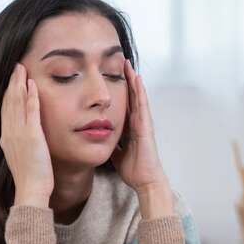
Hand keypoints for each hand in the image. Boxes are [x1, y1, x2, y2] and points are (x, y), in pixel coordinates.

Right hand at [0, 63, 53, 207]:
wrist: (31, 191)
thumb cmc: (30, 178)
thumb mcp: (21, 157)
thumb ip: (20, 144)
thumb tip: (24, 138)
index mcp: (6, 138)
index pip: (5, 109)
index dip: (8, 92)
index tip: (12, 80)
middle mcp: (9, 133)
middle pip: (8, 102)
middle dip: (12, 82)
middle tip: (15, 66)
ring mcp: (19, 134)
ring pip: (17, 102)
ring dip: (19, 83)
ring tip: (21, 69)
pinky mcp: (32, 136)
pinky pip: (31, 111)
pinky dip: (31, 96)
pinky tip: (32, 84)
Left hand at [111, 60, 169, 193]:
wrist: (145, 181)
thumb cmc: (133, 169)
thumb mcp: (115, 153)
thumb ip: (110, 143)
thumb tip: (98, 138)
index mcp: (130, 128)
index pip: (123, 104)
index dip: (119, 90)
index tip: (111, 75)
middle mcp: (137, 122)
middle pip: (131, 96)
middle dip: (126, 80)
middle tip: (120, 62)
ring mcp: (143, 123)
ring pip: (137, 97)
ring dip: (133, 80)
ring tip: (127, 64)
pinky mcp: (146, 127)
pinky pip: (142, 105)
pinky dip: (139, 92)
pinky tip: (136, 79)